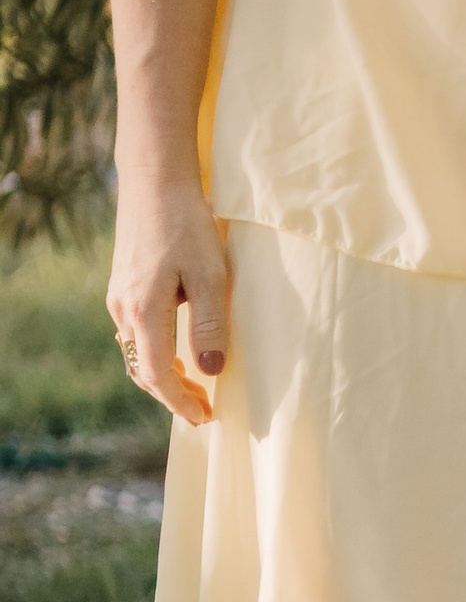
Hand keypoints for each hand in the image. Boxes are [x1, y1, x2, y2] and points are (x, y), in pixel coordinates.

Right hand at [106, 175, 229, 425]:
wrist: (155, 182)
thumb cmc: (188, 225)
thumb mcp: (210, 275)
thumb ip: (210, 325)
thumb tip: (211, 370)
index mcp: (144, 311)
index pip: (158, 375)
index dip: (180, 402)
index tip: (204, 418)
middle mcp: (123, 310)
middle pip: (143, 370)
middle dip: (172, 395)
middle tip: (203, 410)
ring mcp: (118, 298)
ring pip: (136, 352)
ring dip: (163, 375)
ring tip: (194, 387)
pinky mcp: (121, 287)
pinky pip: (135, 333)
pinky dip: (154, 353)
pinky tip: (177, 353)